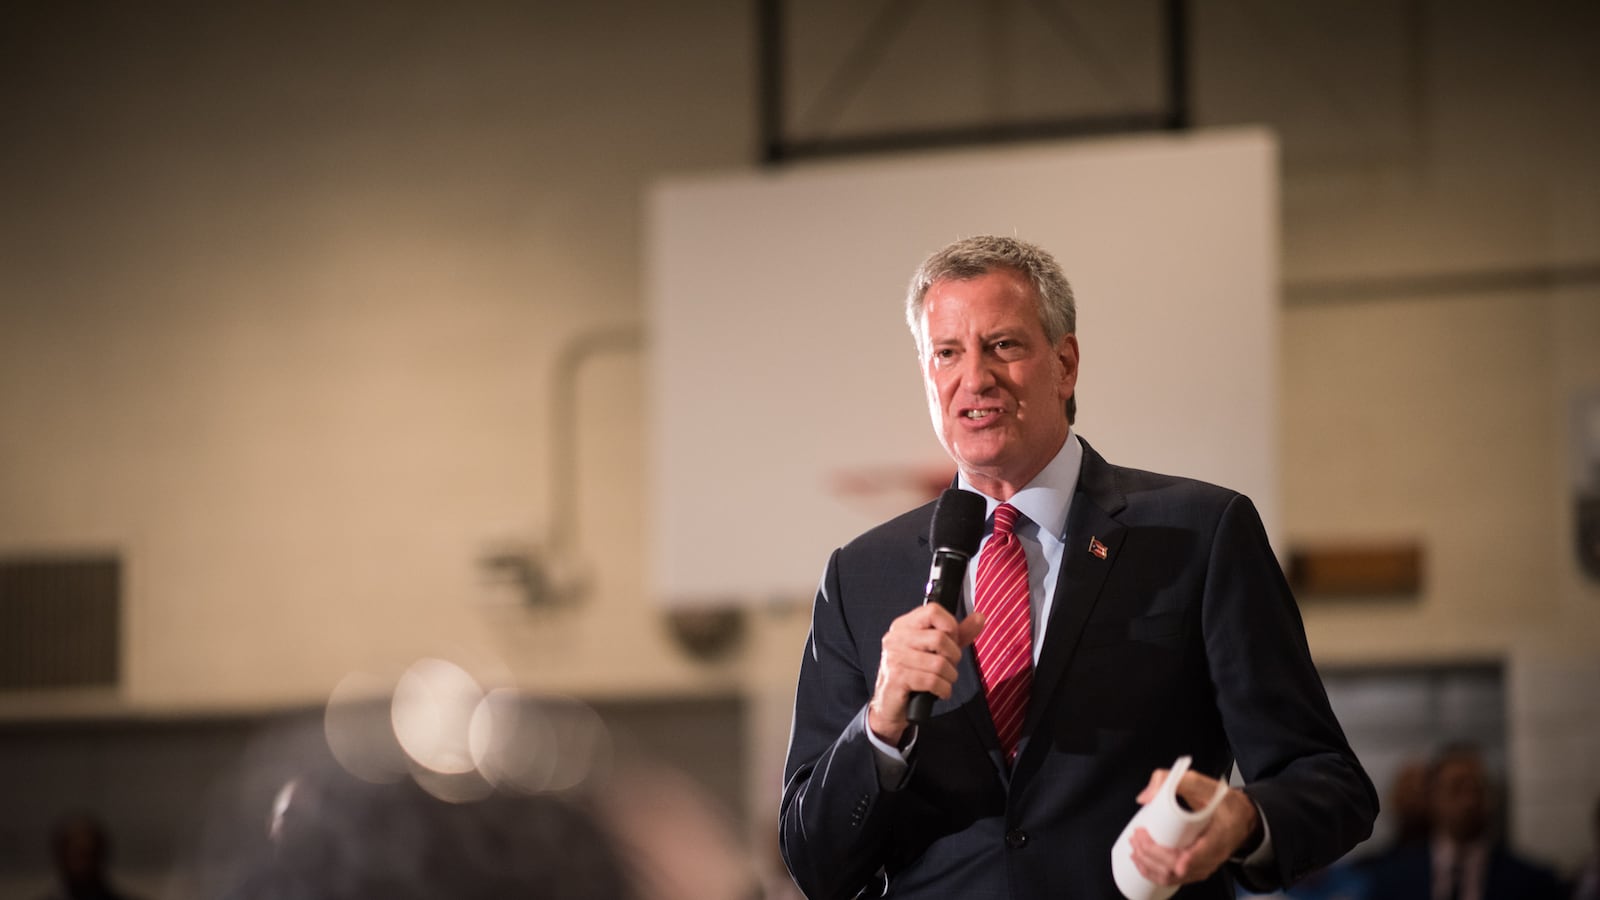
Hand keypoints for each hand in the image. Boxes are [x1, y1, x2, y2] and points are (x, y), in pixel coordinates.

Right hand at [867, 604, 984, 744]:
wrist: (891, 705)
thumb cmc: (915, 675)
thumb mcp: (937, 651)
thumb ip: (958, 634)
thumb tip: (979, 617)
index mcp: (904, 626)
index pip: (933, 611)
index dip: (951, 626)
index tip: (952, 641)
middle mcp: (896, 638)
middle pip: (939, 638)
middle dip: (953, 656)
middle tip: (949, 666)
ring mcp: (894, 658)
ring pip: (939, 663)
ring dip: (949, 677)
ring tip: (944, 681)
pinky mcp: (896, 679)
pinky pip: (932, 681)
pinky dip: (943, 690)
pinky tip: (940, 692)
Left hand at [1128, 767, 1261, 886]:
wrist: (1239, 818)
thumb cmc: (1222, 802)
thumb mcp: (1202, 784)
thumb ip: (1173, 780)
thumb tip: (1146, 796)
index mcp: (1221, 833)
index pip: (1207, 852)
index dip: (1190, 859)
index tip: (1177, 860)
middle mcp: (1214, 855)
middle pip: (1181, 866)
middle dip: (1154, 854)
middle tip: (1138, 836)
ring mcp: (1203, 865)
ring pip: (1174, 876)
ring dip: (1150, 864)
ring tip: (1135, 847)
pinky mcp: (1195, 870)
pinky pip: (1173, 879)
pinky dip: (1153, 873)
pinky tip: (1141, 862)